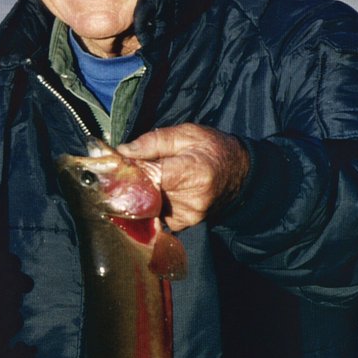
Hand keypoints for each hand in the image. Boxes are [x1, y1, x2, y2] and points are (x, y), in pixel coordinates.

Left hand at [118, 125, 248, 231]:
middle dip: (132, 181)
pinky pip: (156, 214)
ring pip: (148, 205)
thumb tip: (123, 151)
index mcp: (193, 172)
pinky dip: (151, 202)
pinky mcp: (184, 223)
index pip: (150, 177)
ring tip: (145, 177)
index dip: (130, 171)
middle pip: (146, 193)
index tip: (116, 164)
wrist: (240, 173)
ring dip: (141, 192)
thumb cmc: (213, 149)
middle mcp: (191, 199)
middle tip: (125, 169)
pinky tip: (156, 191)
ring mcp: (188, 215)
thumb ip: (153, 142)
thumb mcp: (186, 134)